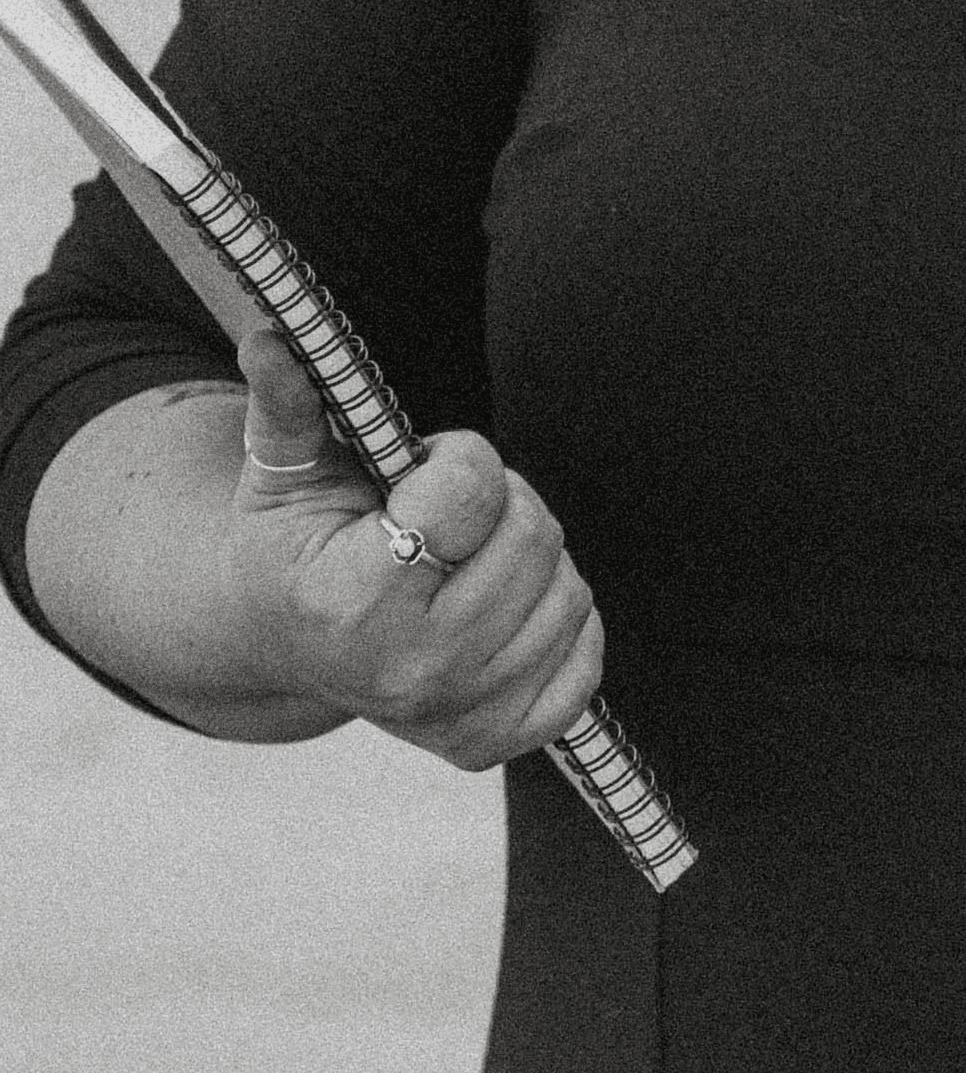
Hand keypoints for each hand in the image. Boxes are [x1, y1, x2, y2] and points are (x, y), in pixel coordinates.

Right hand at [227, 323, 606, 768]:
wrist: (281, 641)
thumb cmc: (292, 543)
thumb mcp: (283, 470)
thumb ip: (291, 402)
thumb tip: (274, 330)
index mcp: (347, 602)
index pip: (473, 487)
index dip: (455, 457)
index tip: (417, 467)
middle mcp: (405, 672)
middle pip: (534, 535)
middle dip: (501, 501)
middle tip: (448, 511)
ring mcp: (452, 715)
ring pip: (568, 591)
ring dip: (530, 557)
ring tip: (465, 559)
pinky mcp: (492, 741)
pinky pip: (585, 661)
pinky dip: (560, 623)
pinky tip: (501, 609)